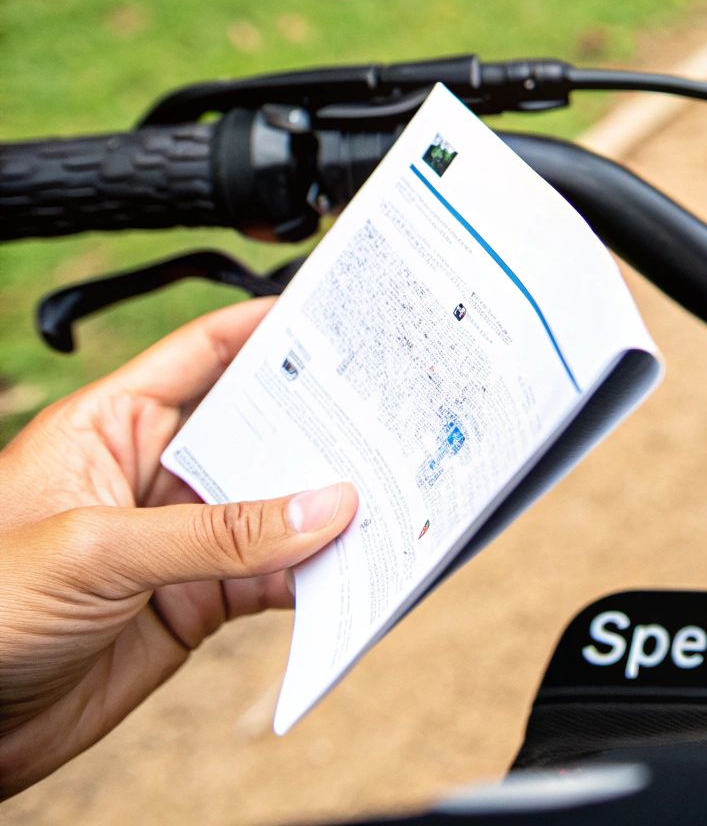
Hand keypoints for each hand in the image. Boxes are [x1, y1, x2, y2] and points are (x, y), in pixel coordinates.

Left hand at [0, 299, 357, 798]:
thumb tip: (326, 506)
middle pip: (258, 433)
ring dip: (328, 510)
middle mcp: (151, 476)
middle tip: (393, 419)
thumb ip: (216, 533)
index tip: (340, 319)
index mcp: (111, 428)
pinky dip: (317, 576)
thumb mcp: (97, 552)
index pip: (204, 354)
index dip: (270, 330)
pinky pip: (274, 578)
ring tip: (391, 497)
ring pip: (276, 510)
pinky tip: (352, 569)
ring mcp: (178, 541)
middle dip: (322, 428)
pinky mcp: (197, 603)